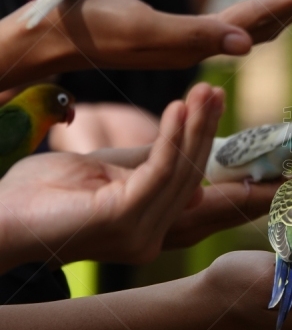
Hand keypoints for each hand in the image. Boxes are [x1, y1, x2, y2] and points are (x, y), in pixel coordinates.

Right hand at [0, 0, 291, 90]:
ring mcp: (197, 39)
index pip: (262, 19)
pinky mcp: (183, 34)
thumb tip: (245, 48)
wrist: (58, 36)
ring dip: (288, 7)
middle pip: (268, 20)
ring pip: (255, 23)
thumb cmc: (94, 27)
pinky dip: (259, 14)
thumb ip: (193, 37)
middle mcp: (207, 43)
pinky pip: (234, 24)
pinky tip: (270, 15)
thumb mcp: (143, 30)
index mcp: (202, 41)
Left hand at [0, 83, 223, 272]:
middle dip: (204, 128)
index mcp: (146, 227)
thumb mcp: (104, 169)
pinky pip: (158, 172)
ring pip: (179, 171)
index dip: (203, 140)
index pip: (186, 180)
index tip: (213, 101)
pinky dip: (171, 138)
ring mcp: (138, 234)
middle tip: (213, 91)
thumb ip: (143, 161)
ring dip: (194, 127)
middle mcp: (149, 238)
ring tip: (201, 93)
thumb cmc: (40, 194)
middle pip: (189, 175)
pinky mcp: (123, 220)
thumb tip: (184, 146)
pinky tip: (177, 108)